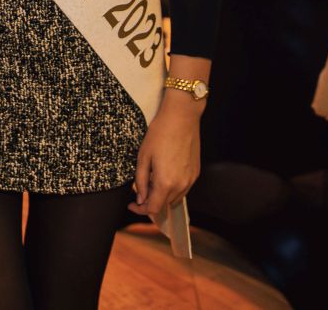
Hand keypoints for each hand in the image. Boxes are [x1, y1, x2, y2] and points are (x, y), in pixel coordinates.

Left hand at [128, 95, 201, 218]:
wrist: (182, 118)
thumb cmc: (160, 134)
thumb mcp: (143, 157)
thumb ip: (140, 181)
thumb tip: (140, 199)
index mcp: (165, 183)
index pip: (153, 208)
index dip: (140, 210)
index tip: (131, 204)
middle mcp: (181, 186)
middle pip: (164, 205)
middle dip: (150, 202)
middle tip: (139, 189)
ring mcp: (191, 180)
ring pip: (174, 199)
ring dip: (162, 196)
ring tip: (151, 180)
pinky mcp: (196, 174)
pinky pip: (183, 189)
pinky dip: (172, 189)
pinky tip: (164, 175)